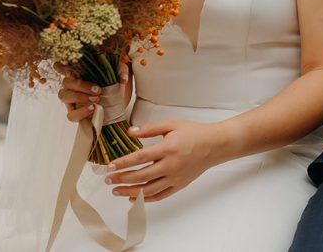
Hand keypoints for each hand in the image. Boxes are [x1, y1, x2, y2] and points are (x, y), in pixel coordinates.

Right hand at [55, 62, 128, 122]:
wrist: (118, 106)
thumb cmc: (114, 85)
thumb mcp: (119, 74)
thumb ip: (121, 70)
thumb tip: (122, 78)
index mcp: (78, 72)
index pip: (63, 66)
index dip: (59, 65)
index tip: (58, 64)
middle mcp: (72, 85)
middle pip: (66, 81)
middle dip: (81, 86)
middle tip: (98, 90)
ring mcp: (71, 99)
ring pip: (64, 96)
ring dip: (79, 97)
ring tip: (96, 100)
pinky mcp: (75, 113)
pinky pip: (71, 114)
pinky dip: (81, 112)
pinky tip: (92, 109)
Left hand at [104, 119, 227, 201]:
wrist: (213, 145)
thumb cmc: (193, 133)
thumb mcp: (171, 124)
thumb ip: (149, 128)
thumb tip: (130, 132)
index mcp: (167, 148)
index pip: (140, 157)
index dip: (123, 163)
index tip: (110, 166)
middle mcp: (171, 166)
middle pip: (141, 176)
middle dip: (122, 179)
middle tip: (108, 179)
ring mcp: (175, 178)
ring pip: (149, 189)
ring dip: (130, 192)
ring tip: (116, 191)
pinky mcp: (179, 185)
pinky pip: (160, 195)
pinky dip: (146, 199)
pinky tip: (134, 198)